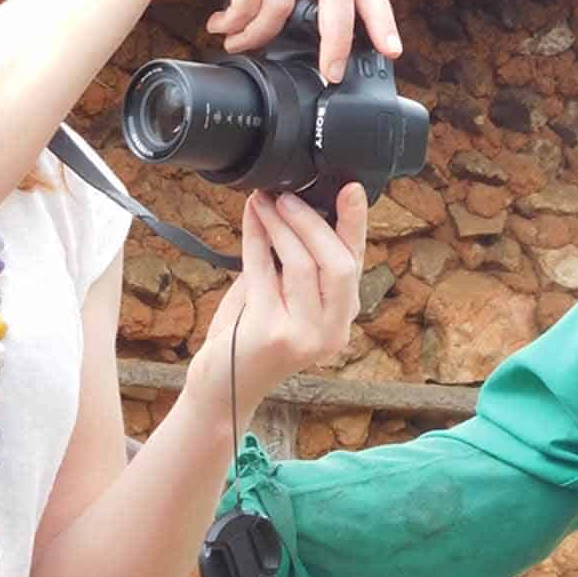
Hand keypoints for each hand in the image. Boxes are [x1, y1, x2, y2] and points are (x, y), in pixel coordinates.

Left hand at [194, 185, 367, 411]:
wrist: (222, 388)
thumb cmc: (250, 337)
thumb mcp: (284, 299)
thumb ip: (296, 264)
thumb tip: (293, 207)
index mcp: (341, 319)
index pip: (354, 263)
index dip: (355, 223)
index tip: (351, 188)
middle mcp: (332, 331)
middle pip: (337, 262)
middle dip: (311, 221)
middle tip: (286, 196)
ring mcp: (305, 336)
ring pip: (303, 264)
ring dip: (281, 226)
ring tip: (265, 202)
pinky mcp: (272, 334)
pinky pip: (264, 272)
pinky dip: (256, 240)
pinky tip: (250, 220)